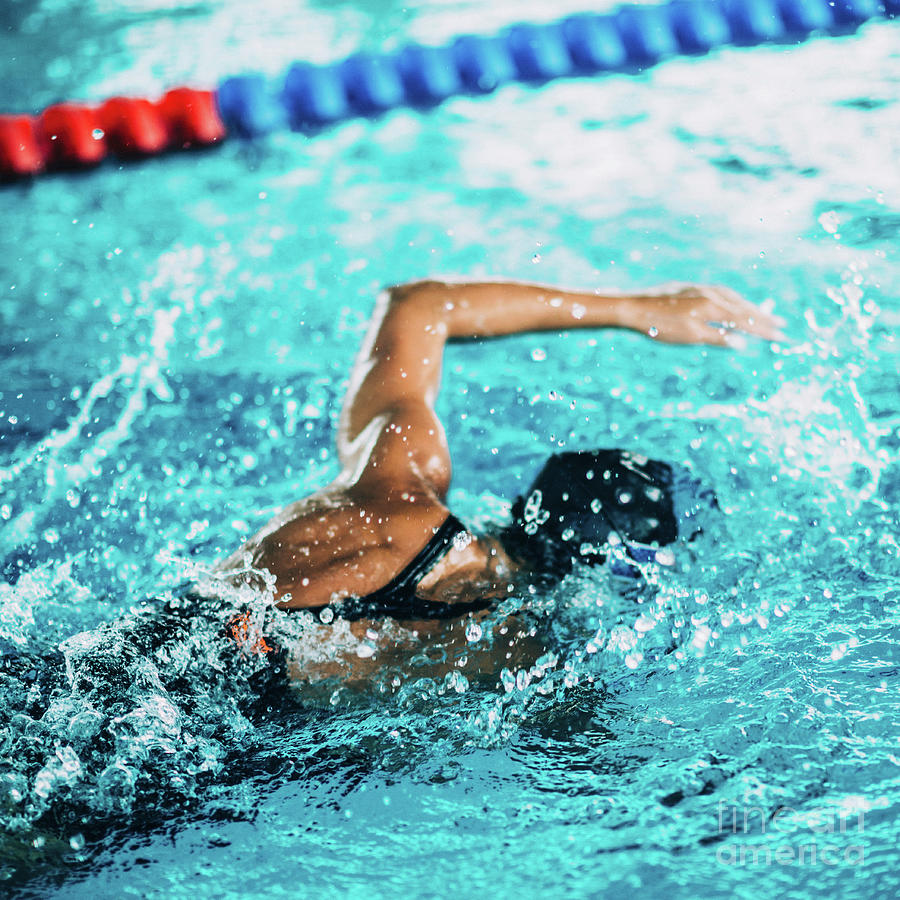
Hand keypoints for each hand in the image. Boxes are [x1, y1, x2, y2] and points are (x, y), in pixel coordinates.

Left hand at [621, 284, 786, 347]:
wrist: (633, 306)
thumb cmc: (660, 325)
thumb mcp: (689, 336)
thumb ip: (717, 338)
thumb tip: (741, 343)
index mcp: (713, 306)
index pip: (745, 320)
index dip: (764, 330)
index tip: (782, 337)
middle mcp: (711, 294)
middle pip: (743, 307)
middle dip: (763, 317)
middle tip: (782, 325)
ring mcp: (701, 289)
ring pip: (732, 298)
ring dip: (749, 307)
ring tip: (763, 315)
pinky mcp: (691, 289)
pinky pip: (720, 294)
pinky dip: (733, 301)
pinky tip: (731, 305)